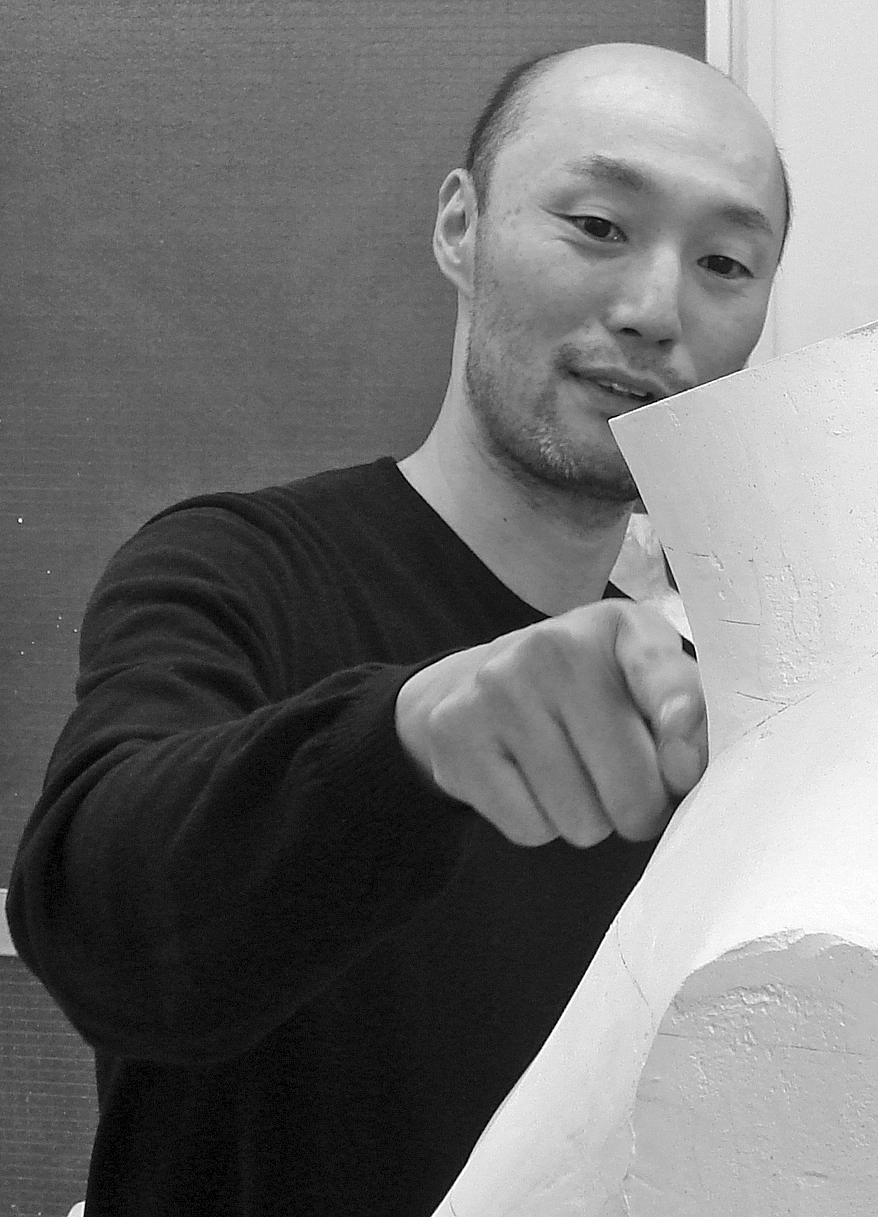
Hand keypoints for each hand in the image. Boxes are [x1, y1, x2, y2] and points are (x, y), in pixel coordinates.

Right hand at [395, 600, 705, 846]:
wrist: (480, 681)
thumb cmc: (590, 689)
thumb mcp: (646, 679)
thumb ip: (688, 714)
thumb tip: (684, 768)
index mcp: (618, 626)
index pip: (661, 676)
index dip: (683, 727)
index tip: (684, 768)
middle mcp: (552, 648)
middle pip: (633, 789)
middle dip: (639, 808)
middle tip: (622, 782)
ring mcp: (497, 690)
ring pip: (582, 820)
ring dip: (588, 818)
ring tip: (571, 774)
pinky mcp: (455, 735)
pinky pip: (530, 829)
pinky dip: (540, 823)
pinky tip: (530, 781)